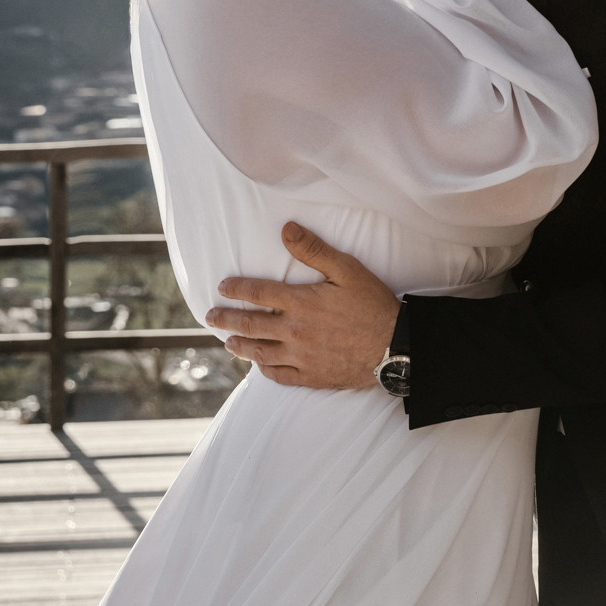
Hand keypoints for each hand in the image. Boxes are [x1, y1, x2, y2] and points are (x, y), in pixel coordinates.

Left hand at [207, 222, 401, 390]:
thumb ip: (314, 250)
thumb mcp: (347, 269)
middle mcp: (295, 331)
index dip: (237, 289)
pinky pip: (280, 375)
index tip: (222, 287)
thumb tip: (286, 229)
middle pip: (251, 325)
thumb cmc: (372, 304)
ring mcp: (301, 356)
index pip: (258, 293)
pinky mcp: (311, 376)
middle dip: (227, 319)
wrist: (394, 345)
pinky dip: (265, 370)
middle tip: (210, 316)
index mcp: (301, 303)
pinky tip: (259, 365)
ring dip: (240, 346)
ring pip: (260, 352)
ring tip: (227, 342)